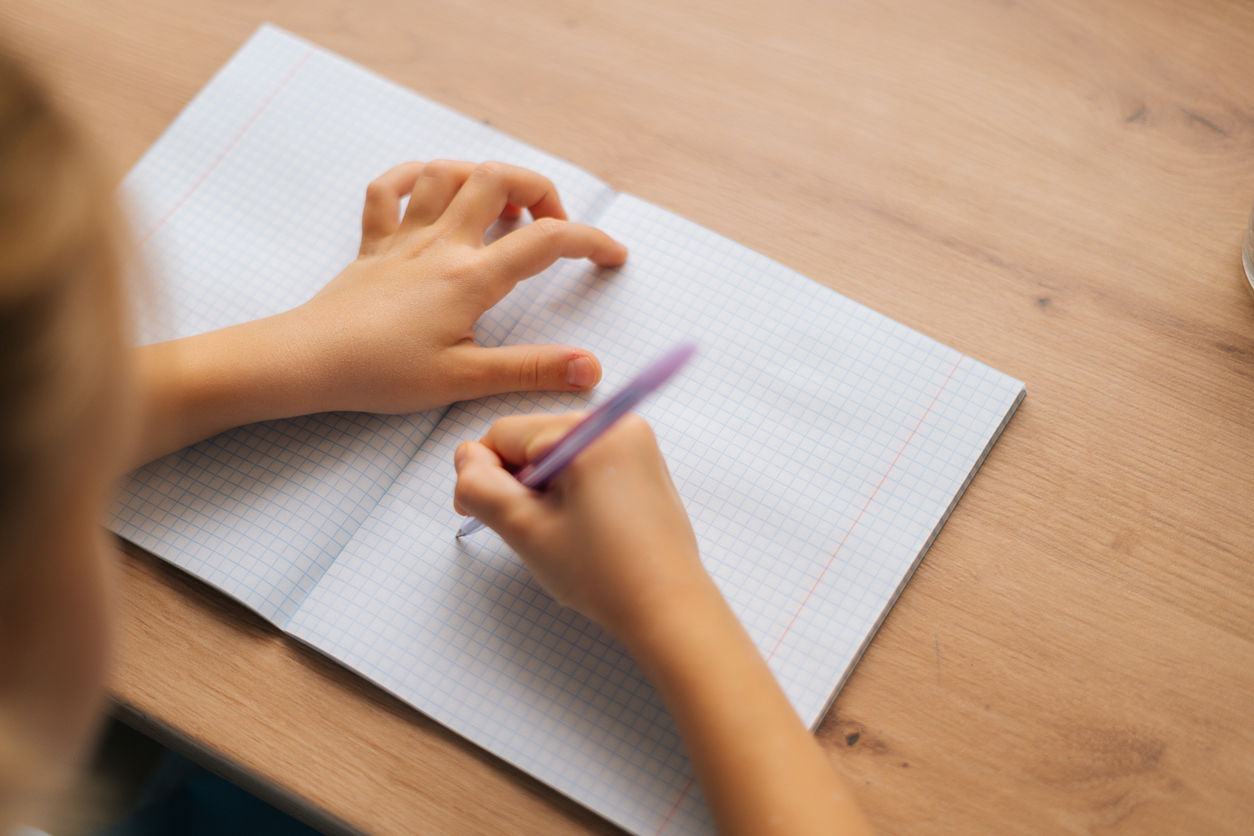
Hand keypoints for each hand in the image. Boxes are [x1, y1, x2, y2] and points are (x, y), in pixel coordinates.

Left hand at [290, 160, 627, 413]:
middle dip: (538, 189)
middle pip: (498, 178)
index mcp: (470, 277)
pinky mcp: (374, 243)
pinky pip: (391, 188)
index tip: (613, 256)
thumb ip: (532, 370)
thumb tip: (590, 369)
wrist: (308, 361)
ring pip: (449, 173)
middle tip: (551, 225)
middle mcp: (442, 244)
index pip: (546, 241)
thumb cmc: (381, 373)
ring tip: (501, 210)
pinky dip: (417, 178)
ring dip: (483, 177)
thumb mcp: (465, 380)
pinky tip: (435, 190)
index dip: (590, 241)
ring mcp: (405, 237)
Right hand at [452, 413, 710, 637]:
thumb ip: (482, 487)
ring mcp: (638, 443)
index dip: (484, 474)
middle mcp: (620, 424)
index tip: (483, 514)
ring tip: (561, 533)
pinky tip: (583, 528)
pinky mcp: (646, 465)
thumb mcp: (525, 529)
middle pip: (535, 440)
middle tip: (529, 531)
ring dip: (546, 488)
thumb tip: (466, 458)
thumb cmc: (604, 574)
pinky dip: (573, 489)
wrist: (668, 609)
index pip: (506, 434)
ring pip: (560, 453)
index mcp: (590, 431)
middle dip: (519, 482)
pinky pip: (588, 462)